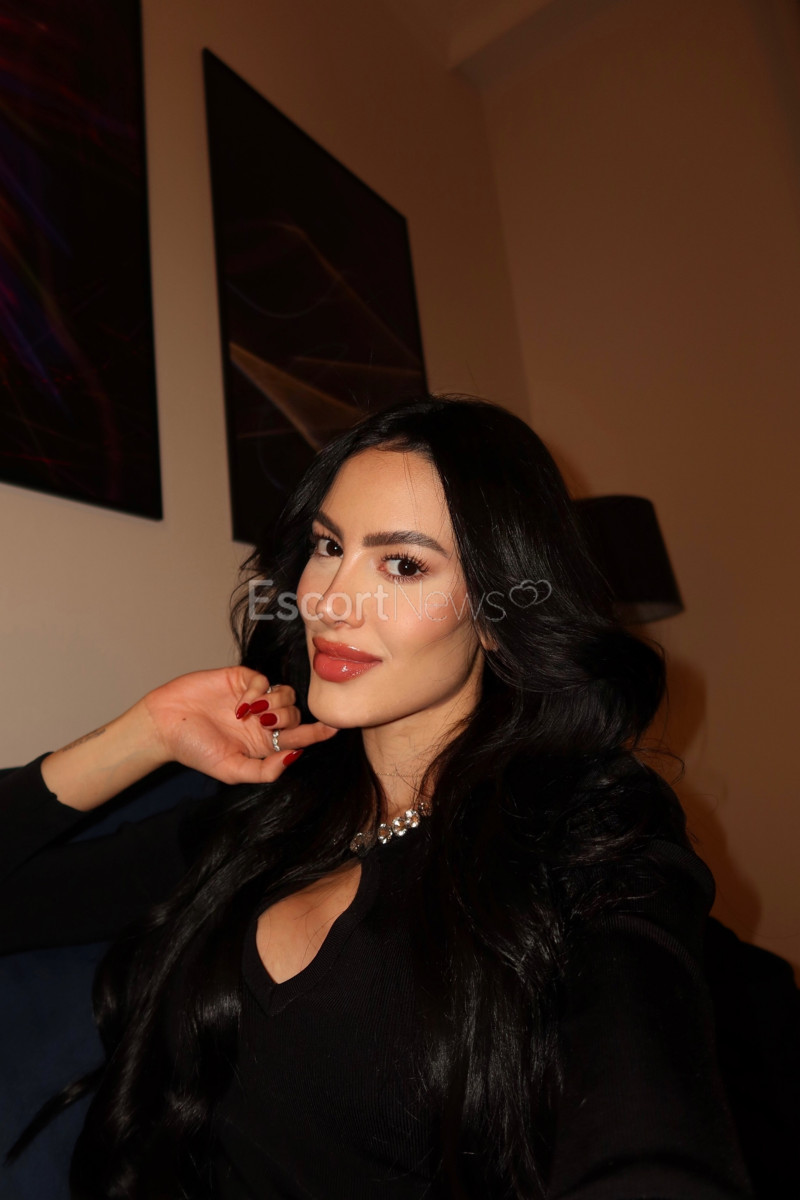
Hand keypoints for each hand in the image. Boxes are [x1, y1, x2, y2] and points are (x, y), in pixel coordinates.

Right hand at [142, 666, 338, 784]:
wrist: (164, 724)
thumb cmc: (195, 750)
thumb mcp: (231, 770)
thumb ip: (264, 771)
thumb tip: (295, 758)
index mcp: (263, 744)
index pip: (299, 737)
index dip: (318, 732)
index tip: (334, 728)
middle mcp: (262, 721)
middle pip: (294, 714)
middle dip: (287, 718)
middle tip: (265, 723)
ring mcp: (253, 699)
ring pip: (285, 695)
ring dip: (275, 703)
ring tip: (253, 714)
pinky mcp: (241, 679)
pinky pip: (263, 680)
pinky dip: (257, 691)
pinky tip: (241, 703)